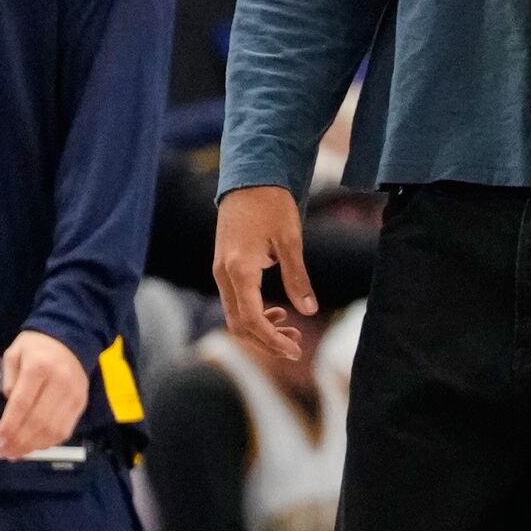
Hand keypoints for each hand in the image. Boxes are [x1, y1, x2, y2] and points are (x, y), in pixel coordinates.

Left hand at [0, 330, 88, 460]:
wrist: (72, 337)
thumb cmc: (37, 346)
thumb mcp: (14, 353)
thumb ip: (8, 380)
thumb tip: (11, 411)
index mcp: (39, 367)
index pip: (22, 404)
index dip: (9, 426)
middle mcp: (59, 382)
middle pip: (38, 420)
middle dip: (19, 441)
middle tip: (4, 453)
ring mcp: (73, 394)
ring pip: (53, 429)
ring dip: (33, 446)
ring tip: (16, 454)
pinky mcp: (81, 402)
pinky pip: (66, 429)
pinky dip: (49, 442)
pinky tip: (34, 446)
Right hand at [210, 184, 314, 360]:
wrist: (248, 178)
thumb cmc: (271, 205)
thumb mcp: (291, 240)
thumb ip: (297, 277)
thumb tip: (310, 311)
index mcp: (240, 270)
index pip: (252, 319)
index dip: (272, 340)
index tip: (295, 351)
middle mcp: (224, 274)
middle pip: (238, 325)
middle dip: (266, 342)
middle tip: (296, 347)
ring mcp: (221, 272)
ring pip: (234, 316)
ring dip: (260, 330)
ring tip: (292, 332)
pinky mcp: (224, 268)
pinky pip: (234, 302)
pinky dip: (253, 314)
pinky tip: (278, 312)